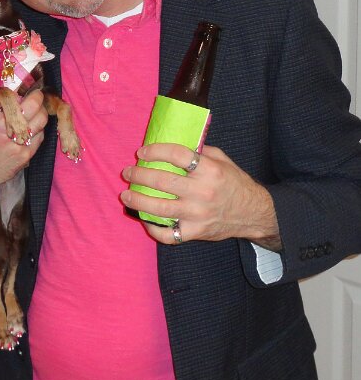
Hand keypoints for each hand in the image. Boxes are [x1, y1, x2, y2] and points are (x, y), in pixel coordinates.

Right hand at [0, 90, 47, 222]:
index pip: (18, 100)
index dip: (26, 93)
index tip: (26, 89)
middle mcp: (9, 133)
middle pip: (36, 109)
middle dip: (37, 100)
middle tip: (34, 96)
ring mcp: (19, 146)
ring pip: (41, 122)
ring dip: (38, 114)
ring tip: (32, 111)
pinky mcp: (25, 156)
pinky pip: (40, 137)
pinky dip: (37, 129)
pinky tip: (29, 127)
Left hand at [120, 143, 280, 249]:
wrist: (253, 213)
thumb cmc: (234, 182)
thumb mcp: (222, 160)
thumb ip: (199, 152)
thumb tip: (171, 144)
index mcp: (210, 170)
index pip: (178, 155)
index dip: (156, 151)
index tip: (142, 152)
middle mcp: (203, 192)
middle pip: (162, 181)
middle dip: (139, 175)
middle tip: (128, 172)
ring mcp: (198, 215)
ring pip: (159, 208)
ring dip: (138, 201)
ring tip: (126, 196)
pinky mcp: (195, 233)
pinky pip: (168, 235)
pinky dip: (153, 228)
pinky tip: (144, 219)